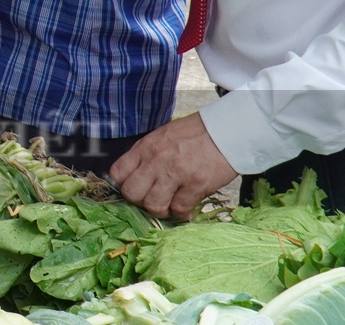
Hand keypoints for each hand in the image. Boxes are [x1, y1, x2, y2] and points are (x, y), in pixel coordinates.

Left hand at [109, 112, 236, 218]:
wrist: (227, 131)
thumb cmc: (195, 134)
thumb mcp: (163, 136)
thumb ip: (147, 155)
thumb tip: (137, 175)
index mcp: (146, 147)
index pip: (118, 173)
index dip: (123, 185)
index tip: (135, 188)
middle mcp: (156, 160)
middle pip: (131, 193)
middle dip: (139, 201)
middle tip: (152, 199)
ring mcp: (176, 173)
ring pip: (153, 205)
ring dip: (161, 210)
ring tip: (169, 205)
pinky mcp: (196, 185)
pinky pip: (179, 209)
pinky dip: (181, 214)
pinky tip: (186, 209)